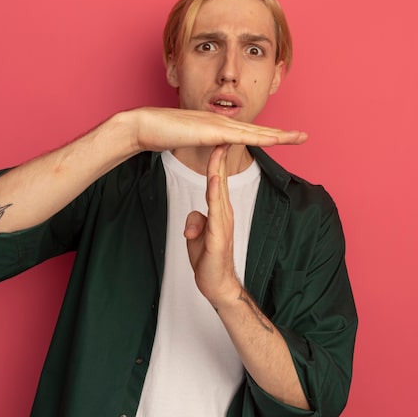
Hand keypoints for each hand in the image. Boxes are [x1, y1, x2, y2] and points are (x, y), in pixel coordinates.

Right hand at [120, 107, 306, 152]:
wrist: (145, 125)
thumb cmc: (160, 133)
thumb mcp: (186, 139)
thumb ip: (198, 143)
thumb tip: (206, 147)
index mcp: (216, 124)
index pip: (247, 132)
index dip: (267, 134)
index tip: (284, 138)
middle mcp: (221, 121)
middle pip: (258, 129)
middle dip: (282, 134)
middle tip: (304, 137)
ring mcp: (218, 124)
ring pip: (256, 131)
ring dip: (279, 135)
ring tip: (299, 138)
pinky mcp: (213, 131)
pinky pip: (243, 136)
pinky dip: (262, 138)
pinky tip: (277, 140)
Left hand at [184, 144, 241, 305]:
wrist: (217, 285)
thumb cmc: (208, 260)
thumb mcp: (197, 237)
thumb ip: (195, 222)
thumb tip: (193, 216)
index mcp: (219, 211)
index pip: (216, 180)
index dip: (215, 159)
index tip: (214, 138)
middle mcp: (224, 213)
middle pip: (220, 179)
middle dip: (220, 155)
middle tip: (222, 131)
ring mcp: (223, 224)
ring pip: (220, 192)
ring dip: (219, 169)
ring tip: (218, 148)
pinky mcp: (219, 237)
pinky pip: (217, 212)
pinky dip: (216, 195)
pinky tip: (215, 181)